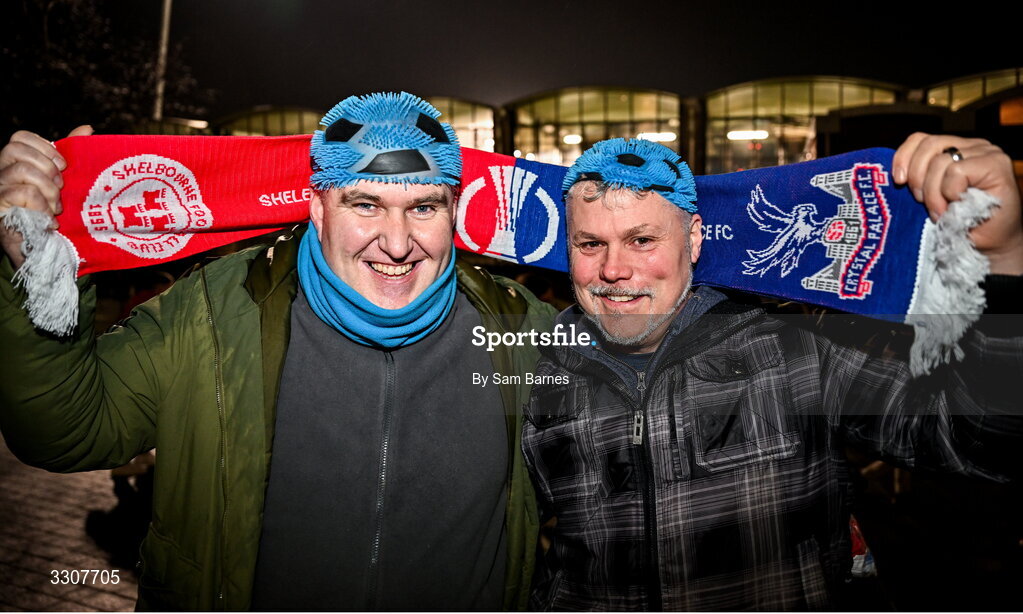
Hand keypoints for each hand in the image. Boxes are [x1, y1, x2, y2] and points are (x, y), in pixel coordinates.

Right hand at [0, 125, 92, 267]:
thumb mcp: (67, 182)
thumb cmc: (57, 213)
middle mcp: (2, 174)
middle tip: (61, 187)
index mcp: (18, 164)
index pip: (19, 137)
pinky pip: (20, 194)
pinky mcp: (0, 209)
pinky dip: (41, 207)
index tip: (64, 165)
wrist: (48, 251)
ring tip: (56, 208)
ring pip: (20, 171)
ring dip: (47, 190)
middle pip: (14, 148)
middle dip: (46, 166)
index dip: (44, 146)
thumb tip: (86, 129)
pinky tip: (50, 221)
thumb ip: (72, 154)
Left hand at [893, 133, 1022, 274]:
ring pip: (940, 161)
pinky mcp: (995, 165)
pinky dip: (949, 192)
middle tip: (920, 202)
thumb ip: (920, 177)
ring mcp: (986, 153)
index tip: (898, 181)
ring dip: (933, 192)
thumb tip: (896, 174)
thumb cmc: (958, 222)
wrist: (988, 244)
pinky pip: (956, 171)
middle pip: (928, 145)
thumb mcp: (931, 196)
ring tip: (940, 211)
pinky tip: (955, 206)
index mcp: (955, 149)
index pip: (921, 139)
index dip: (904, 157)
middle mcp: (972, 146)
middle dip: (917, 177)